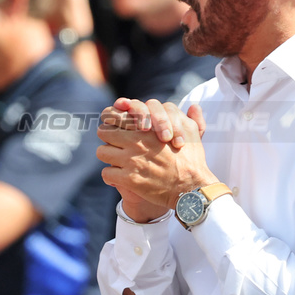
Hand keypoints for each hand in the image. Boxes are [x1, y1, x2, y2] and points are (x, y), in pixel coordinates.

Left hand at [97, 98, 215, 216]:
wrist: (191, 188)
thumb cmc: (191, 160)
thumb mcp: (191, 132)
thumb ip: (184, 116)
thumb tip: (192, 105)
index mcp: (147, 128)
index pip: (114, 115)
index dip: (112, 120)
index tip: (115, 126)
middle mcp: (136, 142)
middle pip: (103, 132)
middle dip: (108, 137)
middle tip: (115, 144)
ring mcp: (131, 160)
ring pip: (101, 152)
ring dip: (108, 156)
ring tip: (117, 161)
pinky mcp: (129, 179)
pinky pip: (106, 173)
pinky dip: (111, 176)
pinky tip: (120, 177)